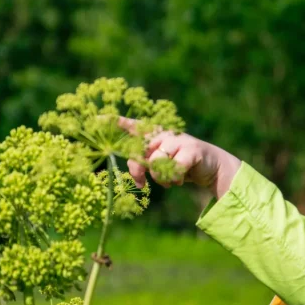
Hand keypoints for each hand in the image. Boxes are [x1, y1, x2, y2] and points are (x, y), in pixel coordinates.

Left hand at [118, 117, 241, 197]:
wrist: (210, 167)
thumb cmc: (178, 164)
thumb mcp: (158, 164)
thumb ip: (143, 163)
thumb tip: (135, 177)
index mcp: (152, 134)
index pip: (130, 125)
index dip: (113, 122)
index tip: (94, 119)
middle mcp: (163, 133)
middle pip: (138, 151)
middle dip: (137, 171)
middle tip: (140, 185)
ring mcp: (177, 140)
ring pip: (155, 162)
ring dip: (160, 178)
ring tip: (169, 181)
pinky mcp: (191, 150)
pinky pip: (173, 168)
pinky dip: (174, 179)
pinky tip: (180, 180)